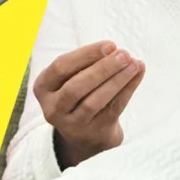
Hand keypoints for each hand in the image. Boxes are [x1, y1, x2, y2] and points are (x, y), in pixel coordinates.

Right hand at [33, 41, 144, 167]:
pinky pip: (112, 110)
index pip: (61, 67)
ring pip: (94, 101)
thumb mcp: (72, 78)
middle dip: (102, 68)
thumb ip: (88, 64)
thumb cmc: (79, 95)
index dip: (86, 55)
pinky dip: (127, 90)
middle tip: (124, 54)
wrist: (86, 134)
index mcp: (43, 87)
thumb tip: (115, 50)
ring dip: (117, 80)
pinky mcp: (93, 134)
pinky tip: (137, 75)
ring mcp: (72, 125)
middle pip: (76, 87)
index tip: (110, 45)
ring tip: (134, 64)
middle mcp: (53, 108)